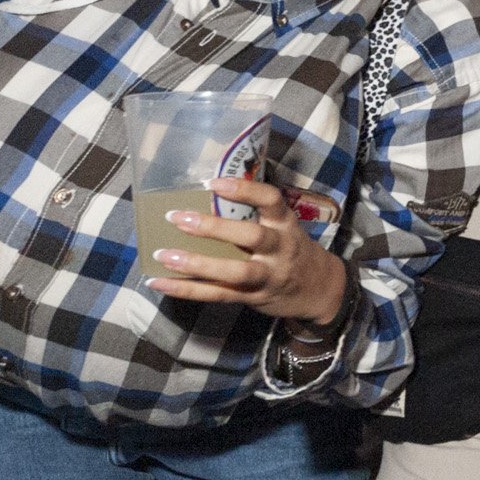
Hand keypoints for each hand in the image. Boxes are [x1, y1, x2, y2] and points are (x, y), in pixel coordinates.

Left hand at [146, 178, 351, 324]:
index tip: (214, 182)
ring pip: (235, 271)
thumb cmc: (290, 250)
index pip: (272, 201)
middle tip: (178, 218)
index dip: (245, 190)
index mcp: (285, 225)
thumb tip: (204, 199)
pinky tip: (159, 283)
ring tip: (164, 255)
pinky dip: (186, 289)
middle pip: (252, 236)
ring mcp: (267, 275)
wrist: (319, 290)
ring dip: (197, 263)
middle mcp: (279, 249)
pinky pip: (217, 294)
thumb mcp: (283, 228)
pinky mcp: (252, 296)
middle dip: (214, 227)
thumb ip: (253, 216)